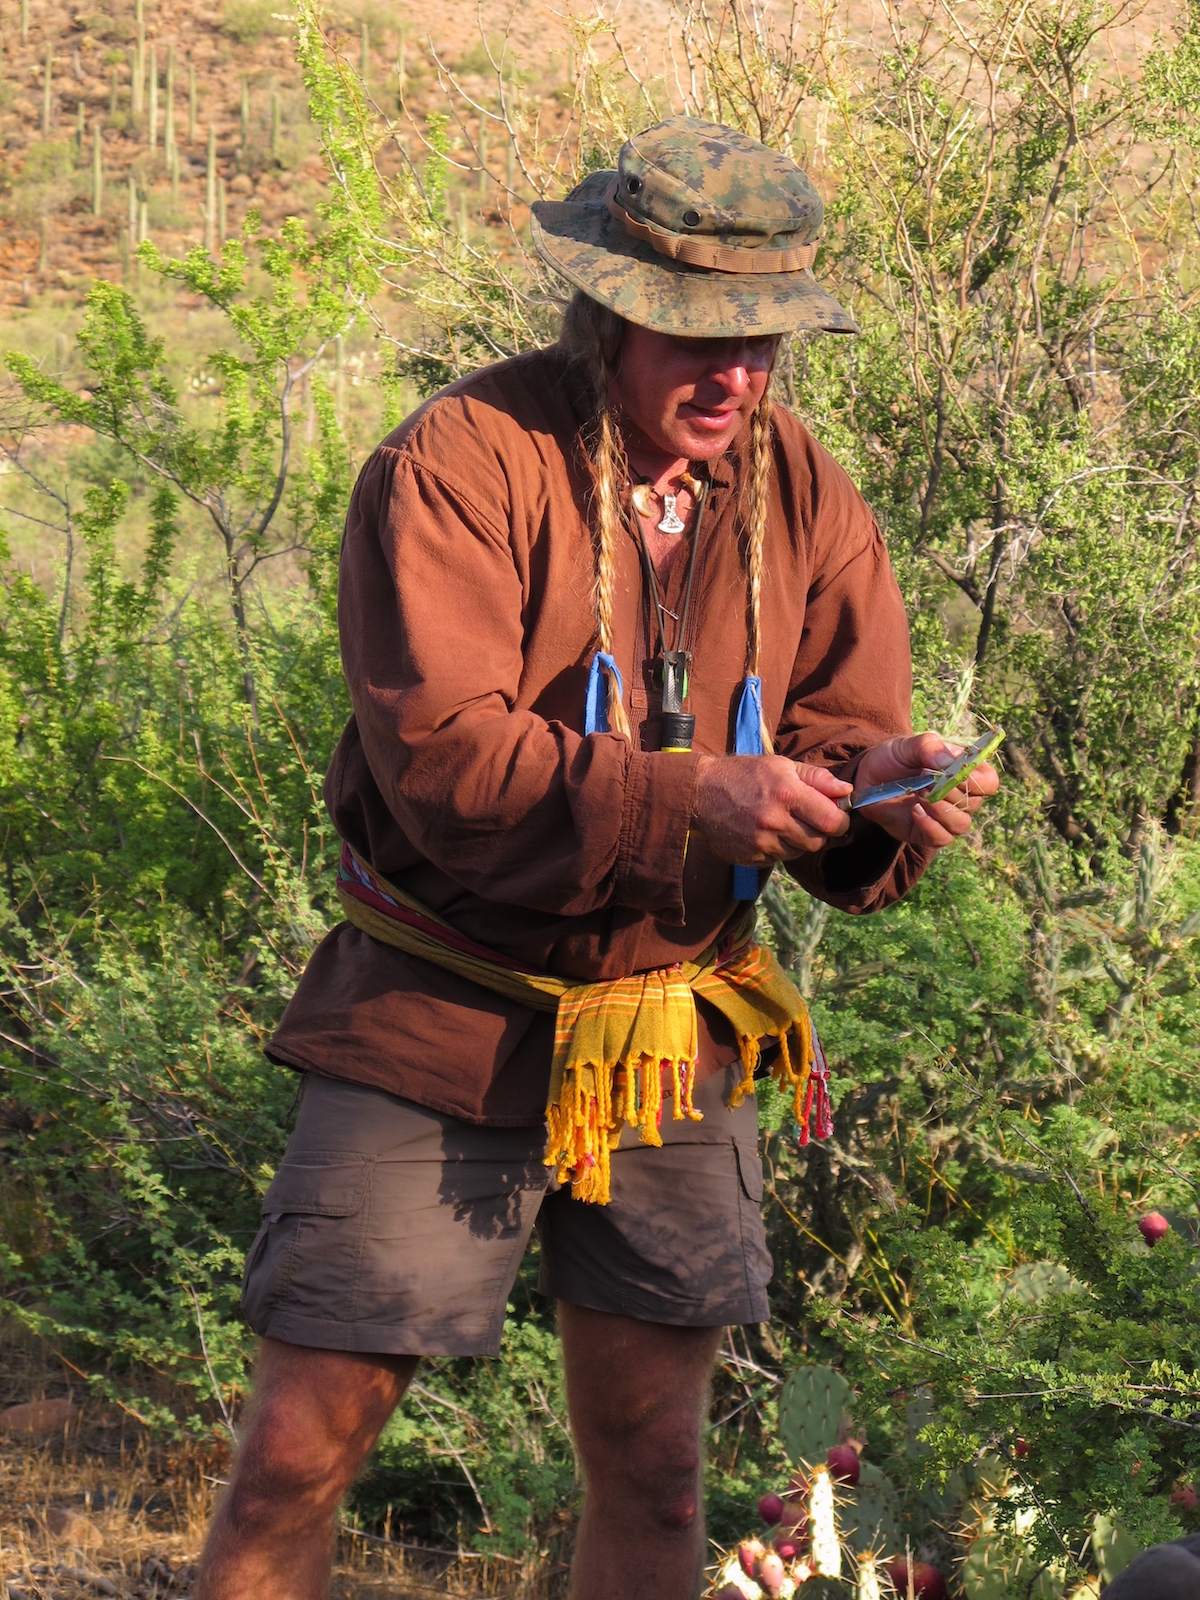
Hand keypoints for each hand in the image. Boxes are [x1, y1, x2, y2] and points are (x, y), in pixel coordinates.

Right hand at [692, 755, 851, 863]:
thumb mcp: (781, 765)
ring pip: (798, 852)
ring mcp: (760, 842)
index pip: (831, 821)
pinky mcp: (749, 857)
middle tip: (807, 818)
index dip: (839, 820)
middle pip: (817, 841)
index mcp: (786, 794)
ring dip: (797, 840)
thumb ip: (817, 778)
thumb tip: (847, 791)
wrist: (701, 792)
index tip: (835, 816)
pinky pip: (777, 859)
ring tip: (782, 822)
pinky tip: (765, 831)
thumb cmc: (745, 774)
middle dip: (819, 831)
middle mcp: (774, 821)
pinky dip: (777, 848)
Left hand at [851, 732, 999, 848]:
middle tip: (926, 779)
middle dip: (951, 791)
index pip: (988, 782)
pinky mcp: (928, 833)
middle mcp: (960, 797)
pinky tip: (915, 811)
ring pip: (961, 824)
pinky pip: (942, 838)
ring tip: (920, 793)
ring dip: (941, 810)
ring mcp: (944, 817)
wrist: (867, 778)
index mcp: (963, 772)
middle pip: (975, 803)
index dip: (976, 780)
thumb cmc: (893, 758)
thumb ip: (929, 747)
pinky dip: (930, 826)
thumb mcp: (907, 745)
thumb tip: (949, 761)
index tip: (955, 772)